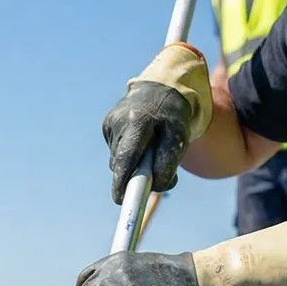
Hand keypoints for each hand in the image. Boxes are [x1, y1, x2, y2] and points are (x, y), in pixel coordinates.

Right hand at [102, 83, 191, 201]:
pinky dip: (130, 154)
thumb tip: (156, 186)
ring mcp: (109, 124)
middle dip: (134, 177)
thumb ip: (169, 161)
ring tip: (152, 150)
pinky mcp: (106, 126)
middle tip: (152, 181)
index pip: (126, 158)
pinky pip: (117, 151)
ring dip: (134, 165)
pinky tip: (141, 142)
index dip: (122, 181)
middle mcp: (118, 121)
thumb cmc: (173, 114)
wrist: (161, 86)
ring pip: (119, 160)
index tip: (120, 199)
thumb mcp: (180, 135)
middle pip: (121, 163)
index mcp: (136, 120)